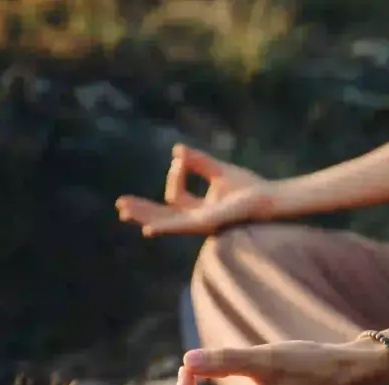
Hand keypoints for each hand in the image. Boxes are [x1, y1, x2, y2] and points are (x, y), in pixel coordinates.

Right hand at [115, 144, 277, 235]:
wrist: (269, 197)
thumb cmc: (250, 187)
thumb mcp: (218, 170)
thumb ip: (198, 162)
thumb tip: (177, 151)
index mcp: (199, 210)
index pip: (175, 196)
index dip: (175, 174)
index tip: (181, 158)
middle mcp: (198, 220)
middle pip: (163, 216)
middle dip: (141, 210)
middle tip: (119, 205)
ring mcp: (201, 224)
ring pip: (166, 222)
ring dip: (145, 215)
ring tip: (124, 211)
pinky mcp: (208, 224)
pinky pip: (181, 226)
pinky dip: (164, 226)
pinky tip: (148, 228)